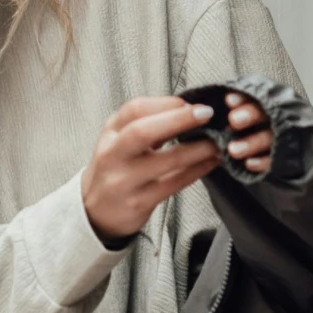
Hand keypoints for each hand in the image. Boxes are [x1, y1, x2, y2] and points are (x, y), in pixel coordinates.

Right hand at [81, 97, 220, 243]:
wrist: (95, 211)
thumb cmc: (115, 169)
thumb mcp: (120, 141)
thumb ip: (147, 124)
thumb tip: (187, 109)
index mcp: (110, 132)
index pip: (135, 109)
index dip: (166, 103)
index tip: (192, 102)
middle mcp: (113, 154)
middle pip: (143, 132)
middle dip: (179, 120)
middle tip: (207, 114)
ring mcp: (124, 180)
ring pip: (167, 161)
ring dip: (198, 149)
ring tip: (218, 141)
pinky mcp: (139, 202)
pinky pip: (174, 183)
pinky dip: (197, 171)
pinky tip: (211, 162)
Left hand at [223, 91, 273, 174]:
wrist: (270, 153)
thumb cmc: (241, 128)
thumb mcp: (233, 114)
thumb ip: (222, 108)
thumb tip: (196, 107)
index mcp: (261, 101)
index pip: (254, 94)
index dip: (242, 97)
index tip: (228, 101)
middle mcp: (272, 117)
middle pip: (265, 113)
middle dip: (250, 115)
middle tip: (233, 121)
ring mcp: (278, 137)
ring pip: (269, 137)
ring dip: (251, 142)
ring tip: (232, 150)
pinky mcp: (281, 158)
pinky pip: (274, 160)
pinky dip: (262, 161)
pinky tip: (248, 164)